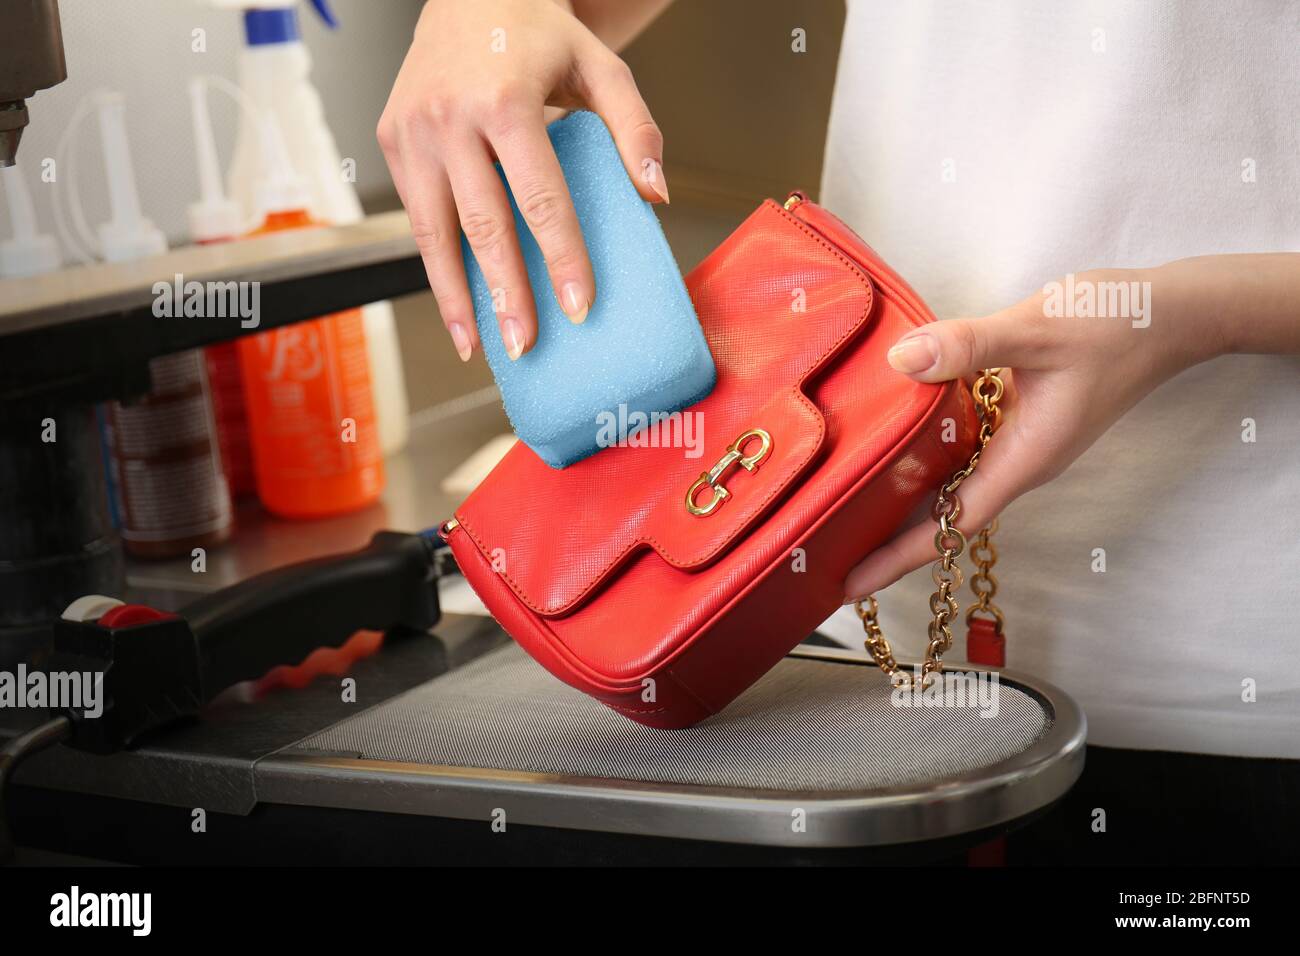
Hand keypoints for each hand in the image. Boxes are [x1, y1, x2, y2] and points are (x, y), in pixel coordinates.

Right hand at [377, 0, 666, 361]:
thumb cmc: (539, 34)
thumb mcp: (602, 67)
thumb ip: (635, 129)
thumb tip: (655, 197)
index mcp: (504, 99)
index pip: (539, 195)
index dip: (560, 256)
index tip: (580, 306)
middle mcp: (449, 117)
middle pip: (482, 223)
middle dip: (506, 292)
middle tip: (527, 345)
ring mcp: (412, 131)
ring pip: (433, 232)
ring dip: (457, 297)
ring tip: (480, 347)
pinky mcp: (392, 141)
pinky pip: (417, 218)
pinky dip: (436, 268)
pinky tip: (459, 307)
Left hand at [842, 262, 1231, 601]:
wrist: (1171, 314)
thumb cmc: (1115, 324)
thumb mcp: (1037, 328)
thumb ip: (970, 344)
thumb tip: (902, 360)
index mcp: (1024, 457)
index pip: (953, 523)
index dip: (899, 557)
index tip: (852, 584)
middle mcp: (1018, 460)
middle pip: (946, 514)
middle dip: (890, 540)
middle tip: (827, 556)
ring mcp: (1019, 441)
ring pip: (952, 481)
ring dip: (905, 498)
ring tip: (844, 510)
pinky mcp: (1019, 416)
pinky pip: (963, 446)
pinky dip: (926, 453)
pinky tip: (890, 440)